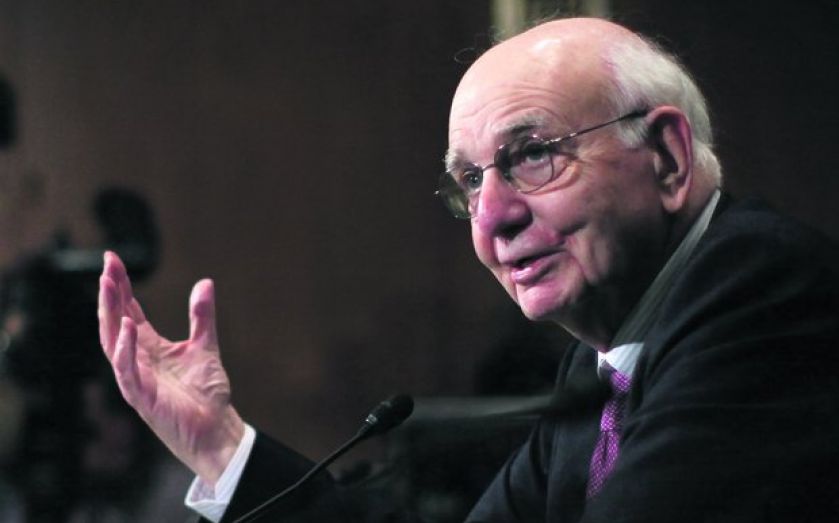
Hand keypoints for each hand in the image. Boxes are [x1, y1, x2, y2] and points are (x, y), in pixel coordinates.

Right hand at [98, 251, 244, 483]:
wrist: (215, 428)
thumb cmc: (205, 393)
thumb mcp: (205, 346)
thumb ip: (202, 316)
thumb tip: (205, 282)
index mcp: (149, 347)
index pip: (128, 311)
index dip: (120, 287)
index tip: (112, 260)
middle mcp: (137, 360)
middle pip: (114, 321)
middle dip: (109, 293)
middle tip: (107, 265)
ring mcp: (135, 378)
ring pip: (112, 342)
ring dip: (109, 314)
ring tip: (109, 286)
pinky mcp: (141, 397)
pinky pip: (126, 371)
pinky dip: (124, 349)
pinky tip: (126, 327)